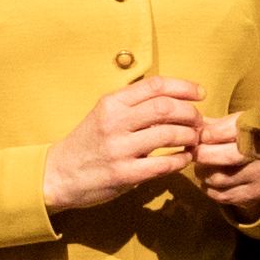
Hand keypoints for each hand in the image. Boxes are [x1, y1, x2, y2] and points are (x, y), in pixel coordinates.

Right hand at [44, 74, 205, 211]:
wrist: (60, 174)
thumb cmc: (89, 143)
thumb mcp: (105, 114)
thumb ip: (133, 105)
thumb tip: (174, 97)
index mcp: (112, 103)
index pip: (155, 85)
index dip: (183, 87)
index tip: (199, 93)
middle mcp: (114, 122)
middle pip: (166, 108)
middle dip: (190, 113)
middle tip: (198, 121)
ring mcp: (119, 149)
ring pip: (168, 135)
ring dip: (189, 136)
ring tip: (193, 139)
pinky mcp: (124, 174)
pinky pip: (163, 164)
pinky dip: (181, 160)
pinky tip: (184, 158)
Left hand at [187, 114, 259, 218]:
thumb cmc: (238, 144)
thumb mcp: (229, 127)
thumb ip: (210, 125)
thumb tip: (190, 127)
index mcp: (256, 130)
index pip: (234, 129)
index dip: (211, 133)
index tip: (199, 136)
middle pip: (229, 156)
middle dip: (204, 155)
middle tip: (194, 153)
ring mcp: (258, 175)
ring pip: (219, 178)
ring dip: (203, 173)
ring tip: (203, 167)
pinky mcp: (253, 194)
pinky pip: (220, 194)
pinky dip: (208, 188)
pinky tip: (211, 181)